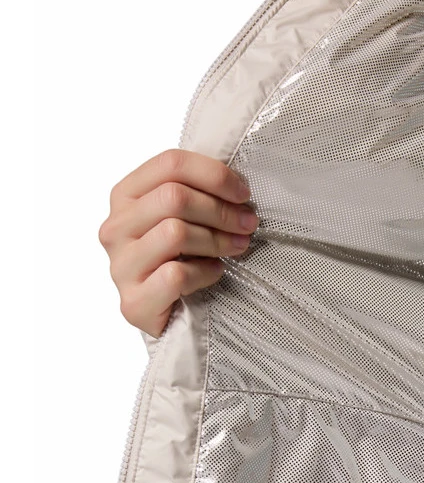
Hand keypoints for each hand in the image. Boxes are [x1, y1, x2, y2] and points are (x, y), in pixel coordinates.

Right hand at [98, 148, 258, 339]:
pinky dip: (205, 272)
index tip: (243, 193)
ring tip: (237, 247)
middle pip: (174, 197)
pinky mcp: (134, 302)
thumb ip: (196, 195)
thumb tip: (237, 185)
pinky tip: (214, 272)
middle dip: (221, 210)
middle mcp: (116, 227)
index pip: (170, 164)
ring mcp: (121, 265)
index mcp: (126, 196)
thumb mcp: (184, 219)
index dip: (214, 174)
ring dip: (217, 240)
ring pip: (175, 233)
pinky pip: (176, 275)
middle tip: (248, 224)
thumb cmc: (181, 261)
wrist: (169, 319)